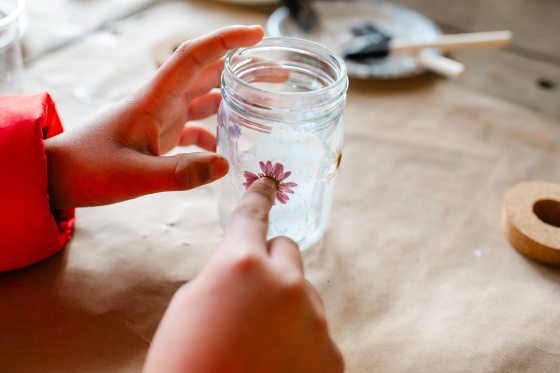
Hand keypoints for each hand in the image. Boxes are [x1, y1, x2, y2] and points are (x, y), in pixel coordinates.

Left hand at [45, 25, 263, 207]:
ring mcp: (161, 118)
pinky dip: (214, 134)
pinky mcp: (160, 136)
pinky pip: (195, 128)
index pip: (194, 57)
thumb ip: (180, 174)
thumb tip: (227, 166)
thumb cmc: (88, 169)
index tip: (257, 35)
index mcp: (155, 98)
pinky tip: (228, 150)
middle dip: (243, 69)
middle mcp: (161, 102)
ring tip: (264, 108)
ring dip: (233, 100)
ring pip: (204, 100)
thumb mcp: (135, 176)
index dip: (226, 41)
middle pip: (208, 74)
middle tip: (278, 75)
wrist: (58, 176)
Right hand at [143, 177, 343, 372]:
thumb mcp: (191, 305)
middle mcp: (286, 283)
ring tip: (258, 342)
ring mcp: (314, 319)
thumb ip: (225, 274)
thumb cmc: (185, 363)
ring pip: (302, 293)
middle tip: (249, 294)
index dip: (258, 196)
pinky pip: (315, 330)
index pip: (254, 214)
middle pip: (287, 250)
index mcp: (241, 264)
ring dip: (285, 305)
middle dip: (270, 262)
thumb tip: (247, 270)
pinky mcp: (330, 353)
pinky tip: (276, 364)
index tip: (268, 183)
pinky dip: (299, 339)